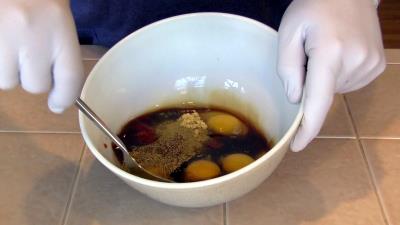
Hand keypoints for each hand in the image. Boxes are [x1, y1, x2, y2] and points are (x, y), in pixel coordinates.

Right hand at [0, 0, 82, 112]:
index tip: (57, 104)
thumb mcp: (57, 20)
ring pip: (6, 82)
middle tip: (27, 57)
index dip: (65, 97)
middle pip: (35, 85)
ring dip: (7, 71)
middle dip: (31, 78)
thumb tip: (54, 91)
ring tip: (8, 46)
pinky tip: (1, 43)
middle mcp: (32, 37)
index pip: (69, 78)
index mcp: (59, 30)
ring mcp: (2, 38)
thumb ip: (59, 53)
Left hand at [278, 0, 385, 150]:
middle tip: (308, 55)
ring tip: (325, 50)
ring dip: (324, 79)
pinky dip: (337, 76)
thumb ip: (288, 68)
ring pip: (335, 90)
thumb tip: (297, 100)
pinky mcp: (376, 66)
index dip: (307, 128)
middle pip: (322, 95)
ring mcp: (370, 65)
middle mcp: (356, 62)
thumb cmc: (314, 7)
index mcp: (331, 53)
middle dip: (309, 85)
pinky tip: (338, 53)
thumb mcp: (290, 31)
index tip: (296, 147)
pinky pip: (347, 83)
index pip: (318, 102)